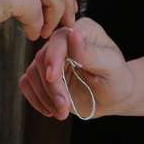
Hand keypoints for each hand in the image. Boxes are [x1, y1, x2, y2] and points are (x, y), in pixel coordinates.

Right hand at [19, 19, 133, 120]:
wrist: (114, 96)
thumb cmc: (117, 78)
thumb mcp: (109, 66)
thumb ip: (90, 52)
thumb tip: (73, 33)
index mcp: (81, 30)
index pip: (59, 39)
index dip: (54, 58)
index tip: (54, 78)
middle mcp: (62, 41)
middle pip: (43, 59)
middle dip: (52, 86)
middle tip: (64, 107)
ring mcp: (51, 58)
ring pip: (32, 73)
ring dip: (45, 96)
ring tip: (62, 112)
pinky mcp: (43, 75)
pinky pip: (27, 83)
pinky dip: (35, 98)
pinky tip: (51, 110)